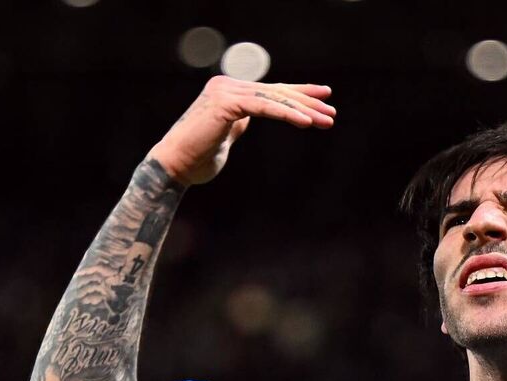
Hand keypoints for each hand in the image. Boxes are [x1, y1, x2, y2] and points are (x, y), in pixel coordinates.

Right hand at [147, 76, 335, 184]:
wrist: (174, 167)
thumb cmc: (199, 158)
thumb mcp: (227, 135)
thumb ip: (238, 122)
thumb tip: (247, 119)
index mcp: (229, 92)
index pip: (271, 91)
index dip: (299, 93)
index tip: (324, 96)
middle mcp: (226, 86)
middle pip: (276, 93)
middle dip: (307, 103)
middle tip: (332, 113)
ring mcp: (225, 91)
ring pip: (273, 99)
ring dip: (303, 110)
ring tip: (327, 120)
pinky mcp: (225, 103)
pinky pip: (263, 107)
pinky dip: (286, 114)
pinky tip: (306, 123)